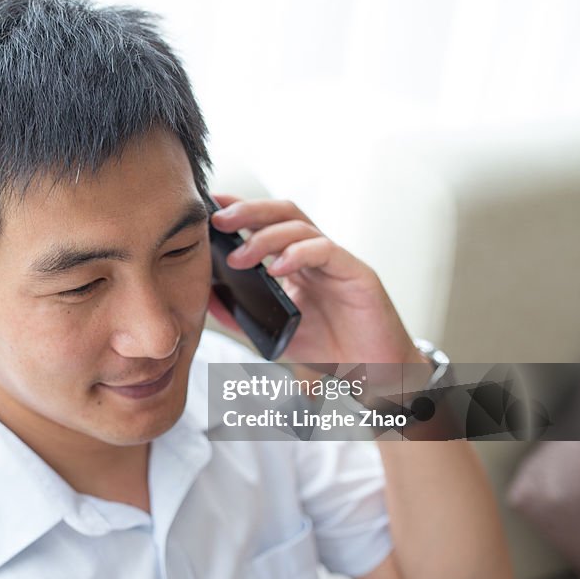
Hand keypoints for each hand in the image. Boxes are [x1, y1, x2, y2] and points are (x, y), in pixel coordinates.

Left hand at [208, 193, 426, 364]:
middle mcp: (316, 254)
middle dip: (248, 211)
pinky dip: (298, 254)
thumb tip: (205, 296)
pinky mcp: (357, 273)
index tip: (209, 206)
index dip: (240, 208)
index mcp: (297, 261)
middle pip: (283, 213)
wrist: (374, 373)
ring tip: (240, 258)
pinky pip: (326, 250)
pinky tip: (277, 268)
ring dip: (265, 238)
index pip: (268, 222)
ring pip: (301, 226)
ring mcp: (337, 261)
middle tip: (217, 221)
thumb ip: (240, 314)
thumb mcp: (274, 330)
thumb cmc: (329, 349)